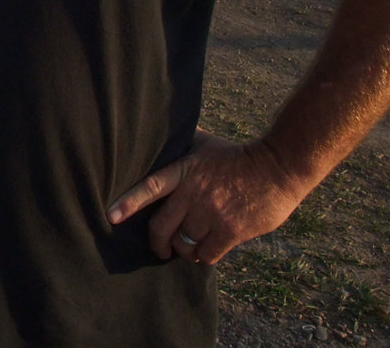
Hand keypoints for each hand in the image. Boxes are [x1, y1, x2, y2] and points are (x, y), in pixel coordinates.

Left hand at [106, 129, 306, 263]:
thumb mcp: (204, 143)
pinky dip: (202, 257)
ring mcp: (212, 214)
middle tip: (160, 248)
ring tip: (187, 248)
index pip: (150, 188)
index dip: (130, 203)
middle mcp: (194, 194)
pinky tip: (205, 252)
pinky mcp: (231, 231)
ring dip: (183, 251)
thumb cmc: (237, 155)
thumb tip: (159, 131)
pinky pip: (206, 254)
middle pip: (162, 227)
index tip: (111, 216)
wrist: (278, 167)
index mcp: (184, 171)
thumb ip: (181, 144)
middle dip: (158, 243)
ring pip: (184, 245)